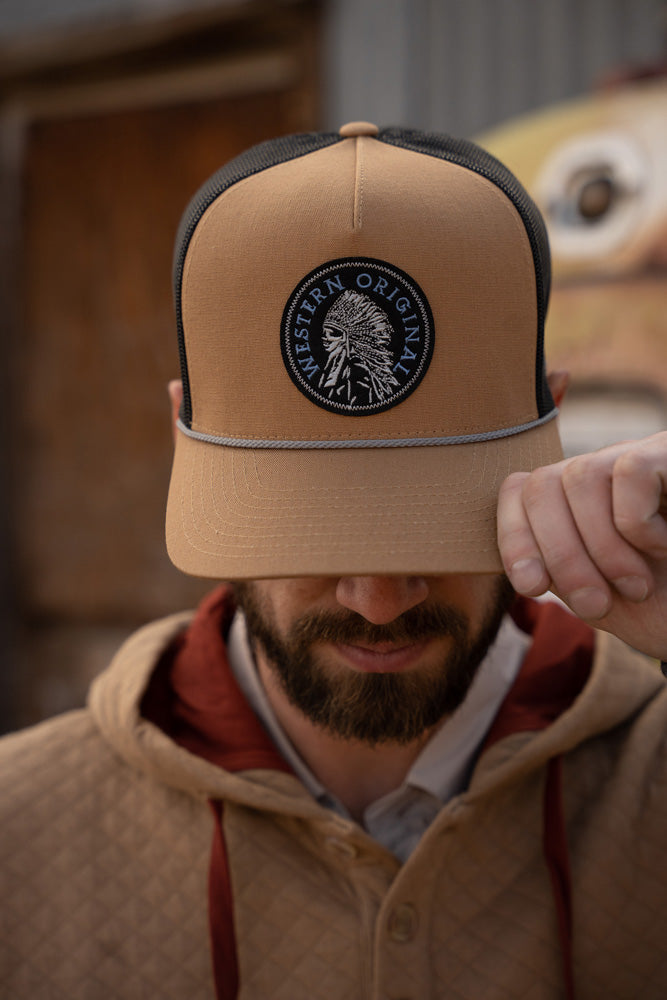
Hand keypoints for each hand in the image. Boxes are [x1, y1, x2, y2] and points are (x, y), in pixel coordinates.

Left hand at [497, 432, 666, 658]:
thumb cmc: (666, 607)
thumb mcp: (602, 596)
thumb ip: (558, 572)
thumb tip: (519, 565)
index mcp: (578, 503)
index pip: (519, 490)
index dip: (513, 535)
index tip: (531, 586)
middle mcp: (604, 471)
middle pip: (541, 484)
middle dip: (559, 555)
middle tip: (595, 605)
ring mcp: (642, 457)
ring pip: (579, 475)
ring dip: (600, 547)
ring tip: (635, 585)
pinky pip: (629, 473)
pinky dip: (637, 524)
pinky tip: (664, 546)